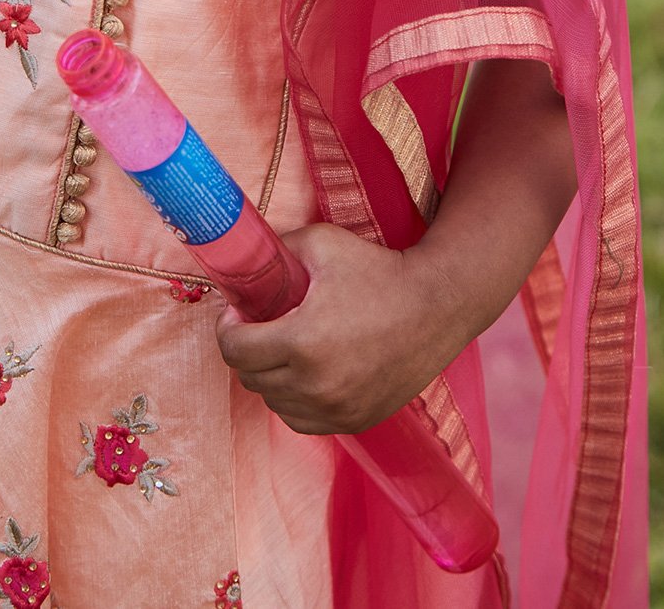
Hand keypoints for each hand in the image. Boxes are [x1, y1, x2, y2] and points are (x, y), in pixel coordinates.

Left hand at [213, 223, 467, 435]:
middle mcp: (316, 385)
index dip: (227, 328)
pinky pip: (303, 420)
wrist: (436, 305)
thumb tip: (246, 257)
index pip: (235, 350)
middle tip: (258, 325)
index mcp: (301, 342)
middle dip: (246, 350)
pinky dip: (295, 400)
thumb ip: (277, 249)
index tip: (235, 313)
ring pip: (275, 404)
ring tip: (283, 348)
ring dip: (270, 377)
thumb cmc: (378, 271)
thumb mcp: (322, 243)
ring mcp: (337, 409)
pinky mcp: (356, 421)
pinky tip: (306, 372)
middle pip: (251, 378)